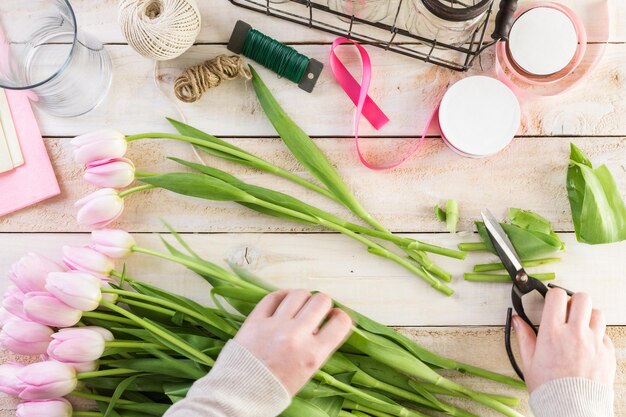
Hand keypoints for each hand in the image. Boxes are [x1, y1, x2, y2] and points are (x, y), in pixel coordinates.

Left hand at [234, 289, 352, 395]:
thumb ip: (315, 348)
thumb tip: (318, 325)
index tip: (335, 317)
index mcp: (313, 354)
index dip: (341, 316)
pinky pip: (273, 297)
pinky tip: (283, 300)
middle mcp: (296, 336)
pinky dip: (281, 295)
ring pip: (298, 294)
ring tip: (299, 305)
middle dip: (323, 303)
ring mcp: (275, 326)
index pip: (340, 322)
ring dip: (302, 298)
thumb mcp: (305, 373)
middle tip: (317, 309)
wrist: (240, 395)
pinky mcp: (255, 321)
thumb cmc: (274, 389)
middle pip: (320, 301)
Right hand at [513, 288, 615, 392]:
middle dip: (574, 301)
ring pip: (597, 313)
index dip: (554, 295)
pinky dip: (597, 335)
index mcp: (553, 333)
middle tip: (568, 311)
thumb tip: (517, 321)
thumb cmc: (549, 388)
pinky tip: (587, 344)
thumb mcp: (529, 362)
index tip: (552, 301)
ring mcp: (594, 342)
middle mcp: (575, 334)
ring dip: (588, 316)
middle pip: (582, 298)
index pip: (557, 297)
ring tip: (580, 326)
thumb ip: (524, 336)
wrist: (572, 409)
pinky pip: (605, 334)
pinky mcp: (607, 353)